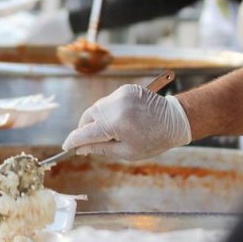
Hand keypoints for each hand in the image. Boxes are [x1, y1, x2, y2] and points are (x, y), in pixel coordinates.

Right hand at [62, 85, 191, 160]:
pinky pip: (107, 102)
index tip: (67, 147)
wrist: (175, 121)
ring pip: (95, 109)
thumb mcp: (126, 152)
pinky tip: (118, 120)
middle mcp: (115, 106)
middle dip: (84, 130)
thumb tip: (80, 149)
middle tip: (88, 142)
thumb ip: (99, 149)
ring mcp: (120, 95)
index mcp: (116, 124)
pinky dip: (107, 111)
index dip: (73, 141)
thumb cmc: (153, 140)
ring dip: (95, 120)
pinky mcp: (125, 89)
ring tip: (107, 131)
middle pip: (87, 118)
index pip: (85, 133)